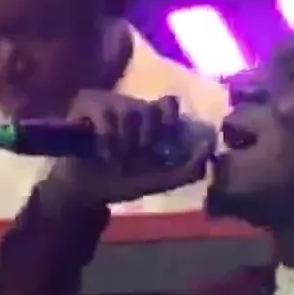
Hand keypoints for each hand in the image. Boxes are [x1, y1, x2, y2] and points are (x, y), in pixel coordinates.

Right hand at [39, 91, 213, 209]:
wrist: (86, 192)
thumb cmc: (123, 182)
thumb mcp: (161, 181)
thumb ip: (188, 169)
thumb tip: (209, 147)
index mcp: (150, 121)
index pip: (169, 103)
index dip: (169, 118)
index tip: (164, 137)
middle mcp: (131, 107)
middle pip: (149, 108)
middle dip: (145, 138)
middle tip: (135, 154)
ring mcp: (107, 102)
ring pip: (128, 111)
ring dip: (123, 142)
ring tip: (114, 157)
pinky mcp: (84, 104)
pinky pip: (104, 113)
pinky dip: (106, 138)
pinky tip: (101, 153)